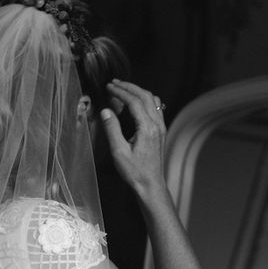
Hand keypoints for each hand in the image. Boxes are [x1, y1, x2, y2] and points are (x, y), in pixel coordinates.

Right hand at [101, 80, 166, 199]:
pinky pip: (156, 108)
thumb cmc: (135, 172)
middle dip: (129, 87)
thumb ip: (112, 129)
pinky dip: (145, 100)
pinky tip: (136, 102)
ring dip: (138, 91)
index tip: (109, 87)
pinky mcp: (161, 132)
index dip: (120, 91)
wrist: (150, 185)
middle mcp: (157, 125)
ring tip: (124, 89)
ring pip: (153, 100)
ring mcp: (161, 128)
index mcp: (147, 128)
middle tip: (115, 83)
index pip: (134, 101)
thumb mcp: (119, 152)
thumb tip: (106, 111)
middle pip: (145, 96)